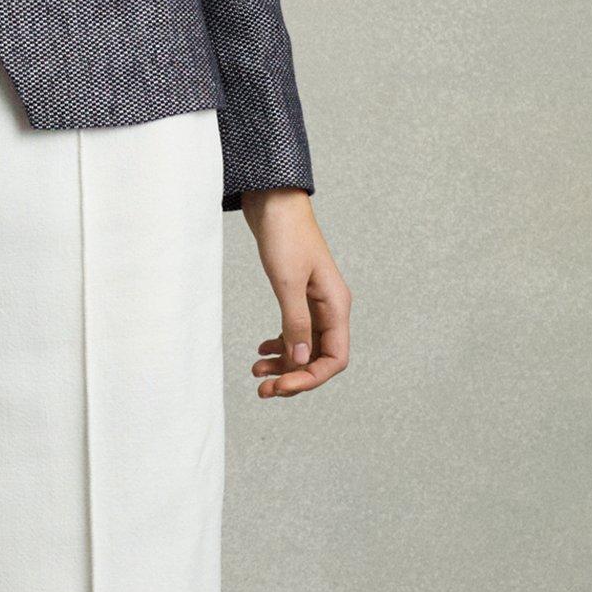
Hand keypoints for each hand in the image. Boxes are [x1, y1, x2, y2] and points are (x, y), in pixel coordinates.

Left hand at [240, 190, 350, 398]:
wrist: (273, 201)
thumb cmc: (284, 235)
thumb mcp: (287, 282)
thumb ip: (295, 322)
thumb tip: (301, 360)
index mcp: (336, 305)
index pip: (335, 358)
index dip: (310, 379)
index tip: (281, 386)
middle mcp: (330, 308)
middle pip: (319, 358)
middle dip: (294, 377)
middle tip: (262, 390)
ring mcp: (314, 303)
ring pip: (305, 347)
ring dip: (283, 365)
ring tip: (256, 374)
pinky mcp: (298, 296)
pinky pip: (294, 332)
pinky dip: (279, 346)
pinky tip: (260, 351)